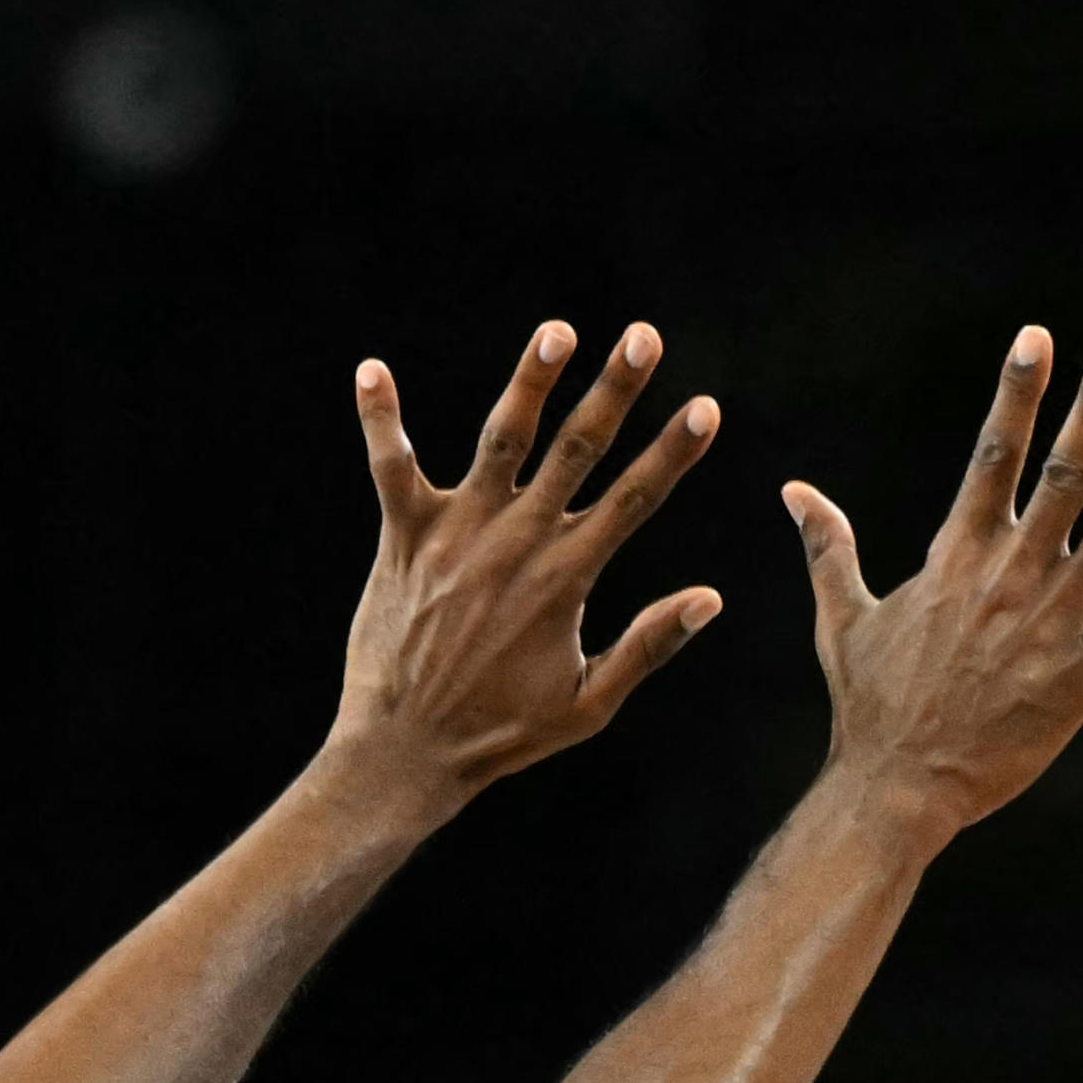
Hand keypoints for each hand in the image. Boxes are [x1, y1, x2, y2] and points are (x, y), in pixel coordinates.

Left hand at [335, 320, 722, 800]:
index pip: (636, 498)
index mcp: (568, 577)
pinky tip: (371, 370)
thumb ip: (648, 645)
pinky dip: (381, 418)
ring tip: (557, 332)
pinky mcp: (404, 536)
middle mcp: (516, 542)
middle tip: (645, 335)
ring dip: (529, 382)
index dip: (675, 450)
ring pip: (501, 440)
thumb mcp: (589, 704)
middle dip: (616, 390)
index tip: (706, 405)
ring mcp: (458, 533)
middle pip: (577, 449)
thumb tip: (711, 599)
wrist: (406, 750)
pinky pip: (390, 466)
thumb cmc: (503, 733)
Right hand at [784, 327, 1082, 852]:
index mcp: (957, 554)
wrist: (898, 787)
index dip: (1018, 395)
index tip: (1039, 339)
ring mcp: (1051, 620)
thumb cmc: (870, 707)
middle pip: (1063, 475)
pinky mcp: (1082, 671)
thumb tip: (794, 491)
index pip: (993, 455)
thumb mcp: (841, 617)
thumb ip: (829, 547)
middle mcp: (1010, 574)